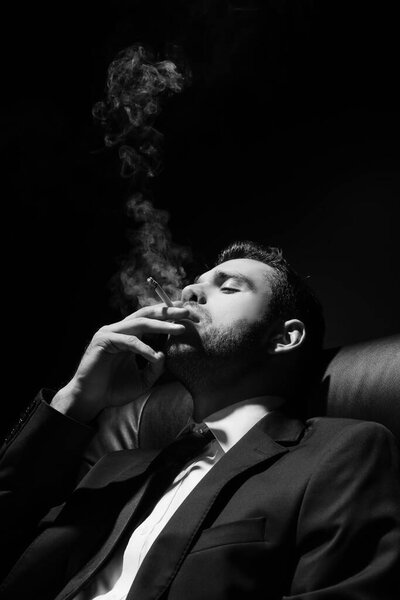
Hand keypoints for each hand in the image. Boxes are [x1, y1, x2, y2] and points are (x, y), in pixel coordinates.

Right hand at [51, 303, 189, 421]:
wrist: (90, 400)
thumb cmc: (114, 390)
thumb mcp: (143, 380)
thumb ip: (155, 367)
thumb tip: (165, 355)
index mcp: (128, 335)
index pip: (151, 319)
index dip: (169, 316)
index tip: (189, 317)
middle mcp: (119, 329)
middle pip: (147, 314)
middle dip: (169, 312)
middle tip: (188, 313)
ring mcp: (110, 332)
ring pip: (140, 323)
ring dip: (162, 325)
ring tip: (180, 329)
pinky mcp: (103, 340)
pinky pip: (129, 341)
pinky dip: (144, 348)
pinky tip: (156, 356)